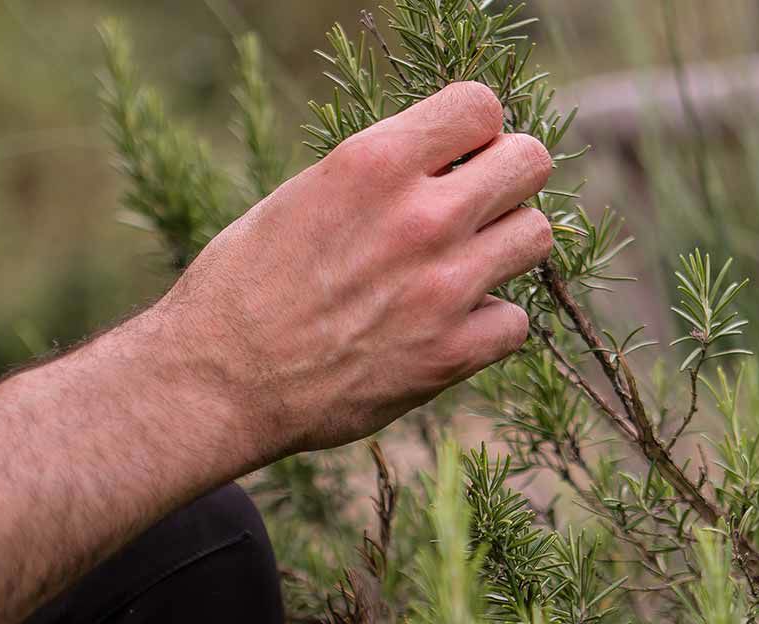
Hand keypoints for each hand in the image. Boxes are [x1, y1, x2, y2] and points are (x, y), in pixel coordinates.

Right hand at [160, 81, 552, 454]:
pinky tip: (454, 326)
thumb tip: (440, 163)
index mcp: (374, 164)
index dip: (477, 127)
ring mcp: (444, 287)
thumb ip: (380, 174)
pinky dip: (492, 324)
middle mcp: (420, 217)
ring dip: (508, 244)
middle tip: (481, 201)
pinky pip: (517, 321)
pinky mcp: (453, 354)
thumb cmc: (245, 285)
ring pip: (537, 235)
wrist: (221, 382)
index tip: (462, 152)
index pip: (480, 106)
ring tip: (469, 262)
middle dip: (510, 175)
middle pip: (529, 162)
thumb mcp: (304, 196)